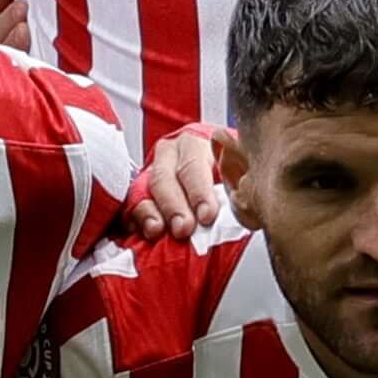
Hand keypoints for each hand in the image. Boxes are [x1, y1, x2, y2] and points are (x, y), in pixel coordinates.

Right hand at [125, 114, 239, 238]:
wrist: (208, 165)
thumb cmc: (227, 169)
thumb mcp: (239, 169)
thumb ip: (239, 184)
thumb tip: (246, 206)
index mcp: (196, 145)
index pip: (194, 167)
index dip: (199, 192)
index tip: (207, 215)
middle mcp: (169, 155)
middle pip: (164, 178)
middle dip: (173, 206)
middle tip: (183, 229)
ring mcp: (149, 173)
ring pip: (143, 190)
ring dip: (150, 213)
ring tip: (157, 231)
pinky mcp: (138, 193)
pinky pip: (131, 206)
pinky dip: (135, 221)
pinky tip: (143, 232)